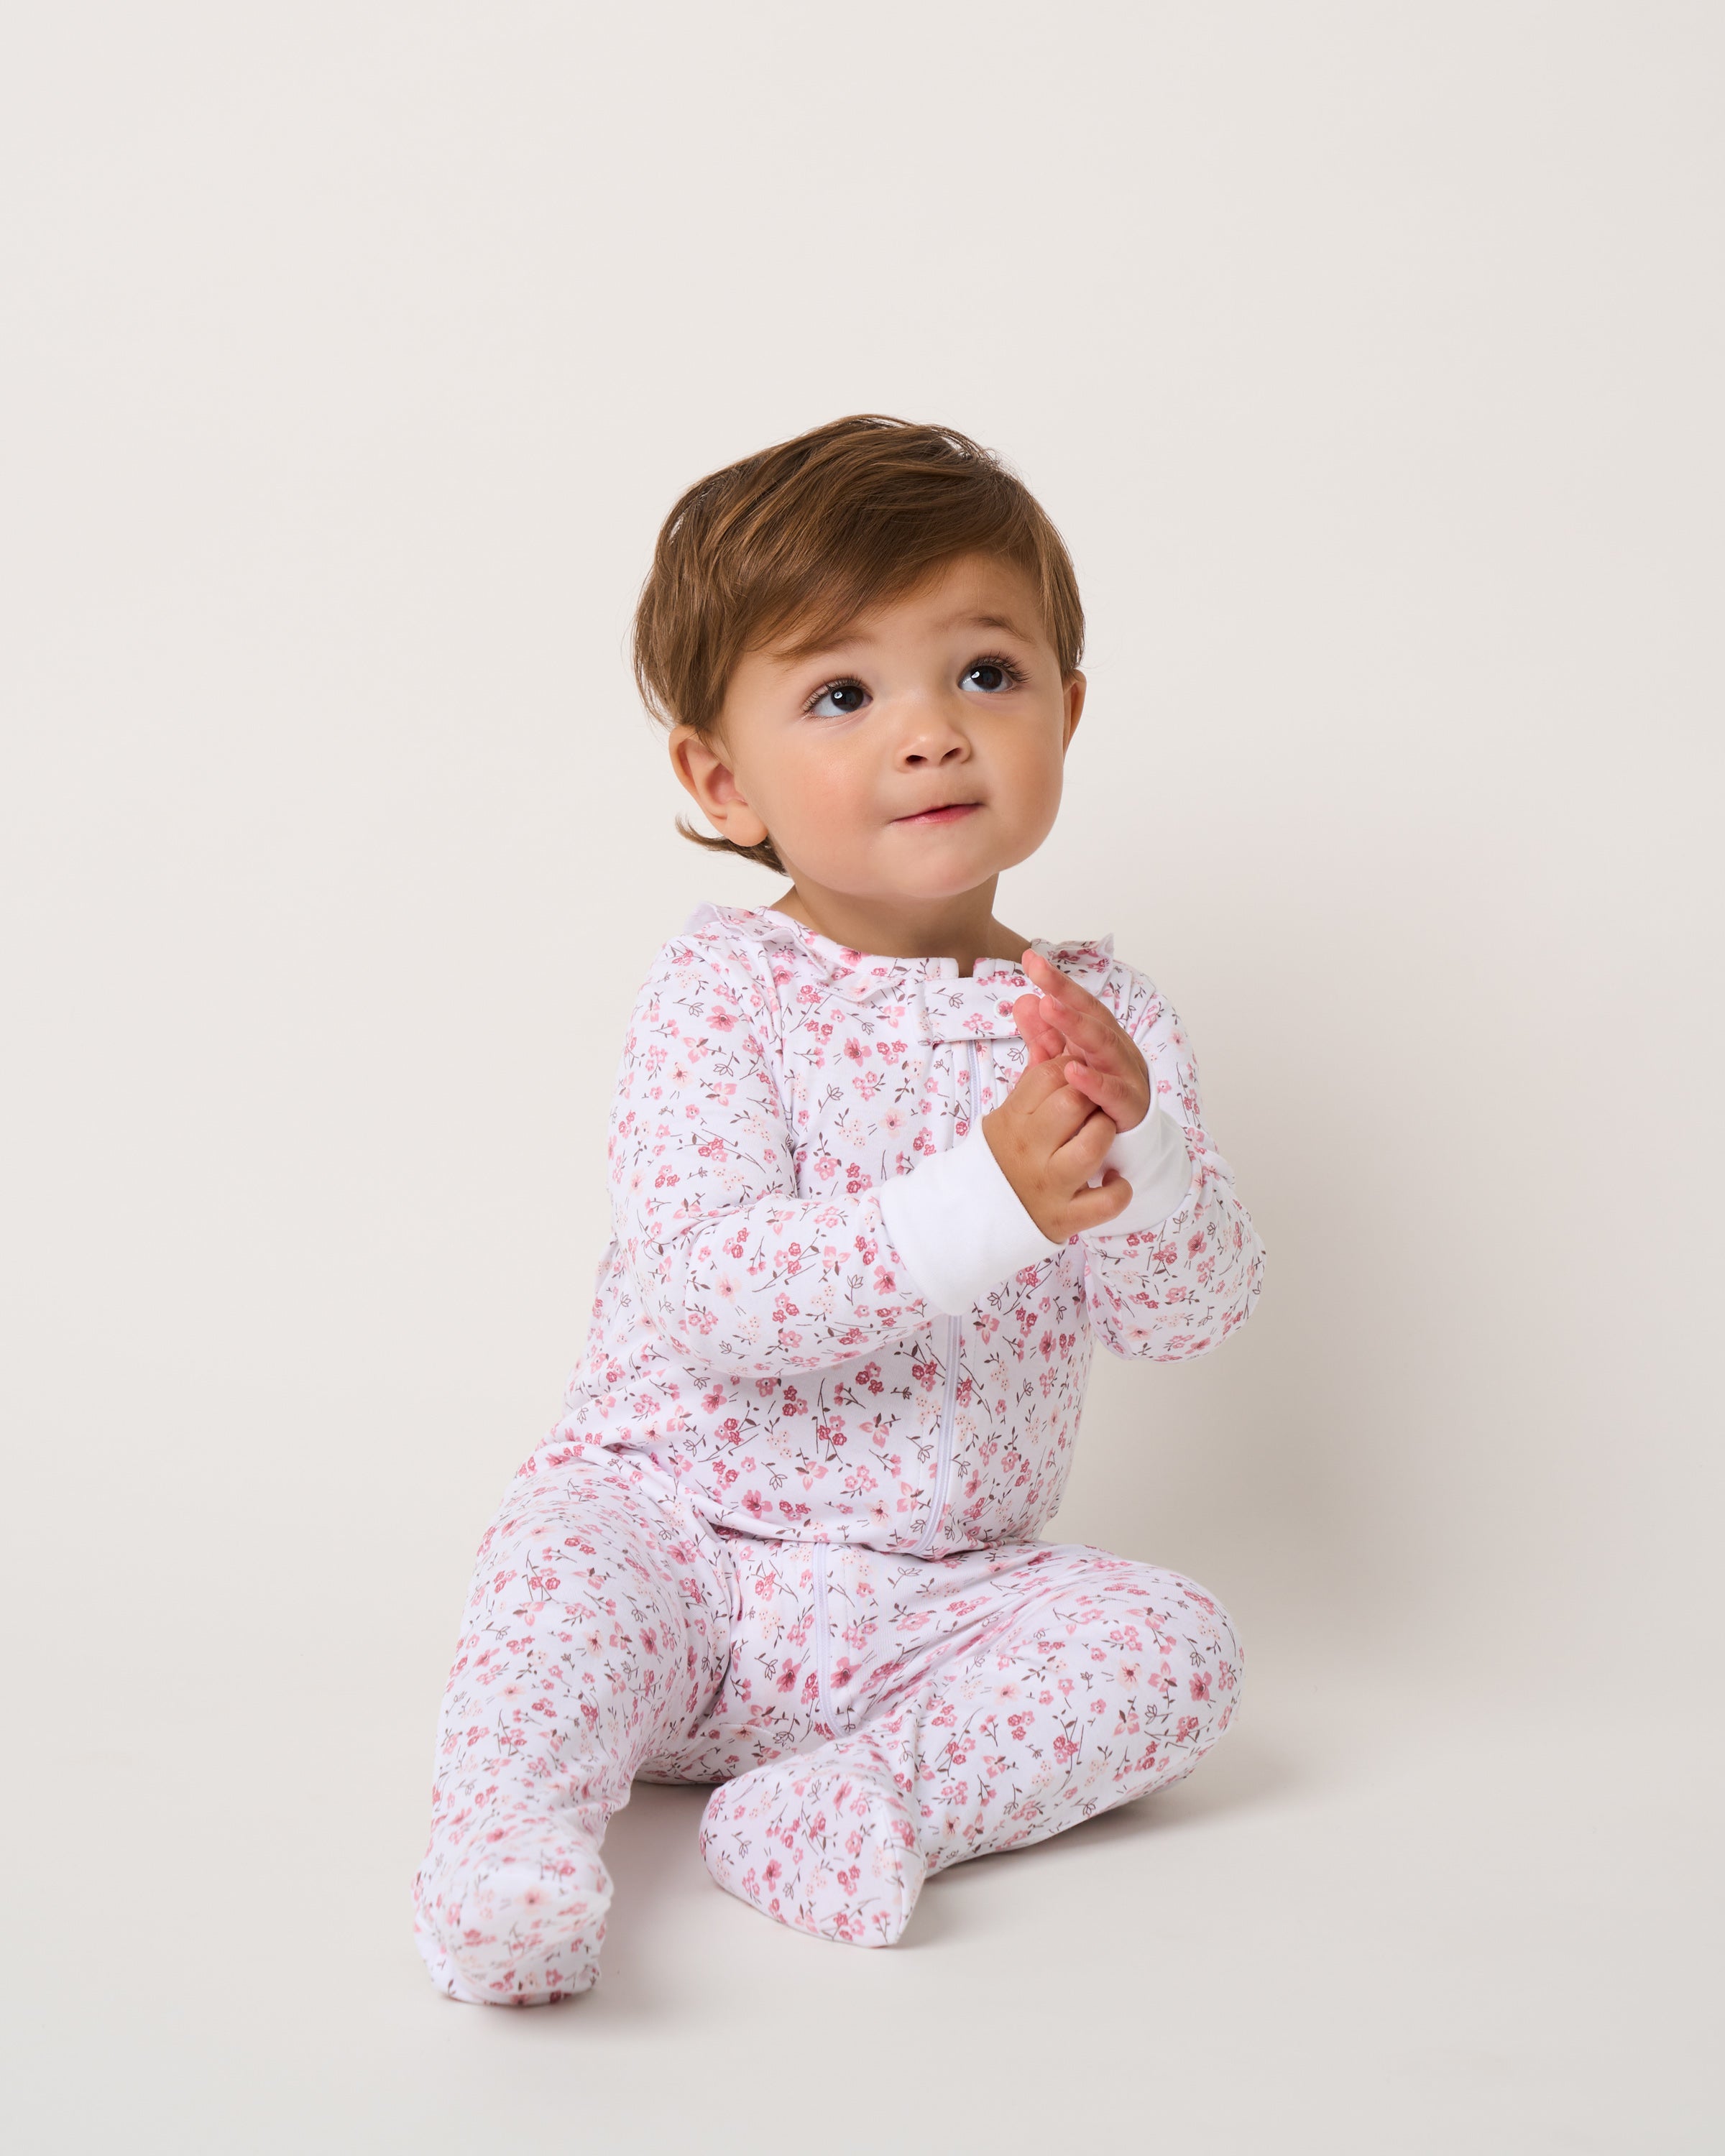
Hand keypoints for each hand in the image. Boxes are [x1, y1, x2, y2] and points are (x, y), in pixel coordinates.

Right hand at [981, 1055, 1131, 1240]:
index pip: (1049, 1075)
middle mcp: (1030, 1151)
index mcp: (1013, 1120)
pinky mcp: (1066, 1218)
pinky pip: (1108, 1201)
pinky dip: (1118, 1189)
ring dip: (1105, 1134)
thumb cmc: (1003, 1154)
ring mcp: (1050, 1185)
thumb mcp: (1009, 1112)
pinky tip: (1110, 1178)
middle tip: (1088, 1104)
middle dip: (1090, 1096)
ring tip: (1098, 1135)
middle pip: (1073, 1103)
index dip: (1070, 1067)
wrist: (975, 1216)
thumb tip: (1036, 1014)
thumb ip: (1032, 1070)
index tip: (1073, 1076)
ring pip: (1093, 1146)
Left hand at [1010, 948, 1152, 1135]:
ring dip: (1077, 1027)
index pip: (1078, 1002)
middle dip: (1066, 994)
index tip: (1030, 958)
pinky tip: (1073, 1071)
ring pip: (1105, 1047)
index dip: (1056, 980)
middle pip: (1093, 1016)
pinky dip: (1094, 1082)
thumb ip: (1043, 1035)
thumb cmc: (1095, 1098)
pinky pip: (1114, 1093)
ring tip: (1050, 1009)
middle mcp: (1117, 1050)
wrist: (1127, 1143)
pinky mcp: (1131, 1108)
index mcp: (1101, 1036)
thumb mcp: (1063, 1063)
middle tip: (1040, 979)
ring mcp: (1126, 1077)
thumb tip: (1023, 999)